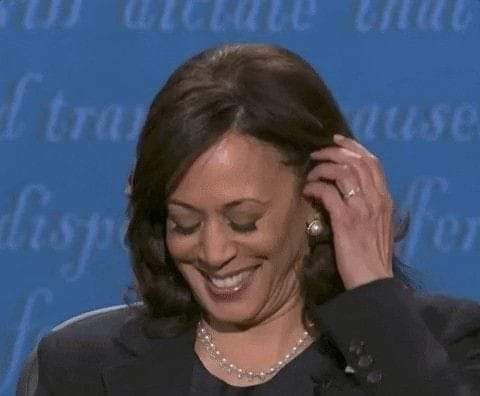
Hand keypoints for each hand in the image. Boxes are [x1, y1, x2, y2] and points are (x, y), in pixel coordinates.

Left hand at [302, 134, 393, 289]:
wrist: (373, 282)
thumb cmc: (372, 257)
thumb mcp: (377, 226)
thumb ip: (367, 206)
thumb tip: (346, 191)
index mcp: (385, 200)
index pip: (372, 162)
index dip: (353, 146)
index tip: (336, 140)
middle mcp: (376, 200)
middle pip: (356, 161)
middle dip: (334, 152)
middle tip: (316, 154)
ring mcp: (362, 209)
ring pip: (343, 172)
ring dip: (322, 168)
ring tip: (310, 174)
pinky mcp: (346, 221)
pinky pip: (328, 193)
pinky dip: (315, 187)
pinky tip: (307, 191)